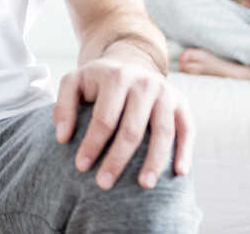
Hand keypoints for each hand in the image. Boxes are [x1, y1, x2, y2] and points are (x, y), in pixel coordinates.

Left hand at [52, 46, 194, 190]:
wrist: (130, 64)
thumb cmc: (98, 82)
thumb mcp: (74, 83)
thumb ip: (63, 107)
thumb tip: (62, 138)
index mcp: (116, 77)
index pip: (104, 118)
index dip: (92, 144)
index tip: (81, 167)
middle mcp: (144, 83)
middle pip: (132, 129)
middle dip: (117, 159)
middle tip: (103, 184)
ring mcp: (166, 92)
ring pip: (162, 132)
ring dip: (154, 161)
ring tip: (144, 186)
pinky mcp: (181, 103)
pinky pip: (187, 129)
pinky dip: (185, 151)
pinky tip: (179, 173)